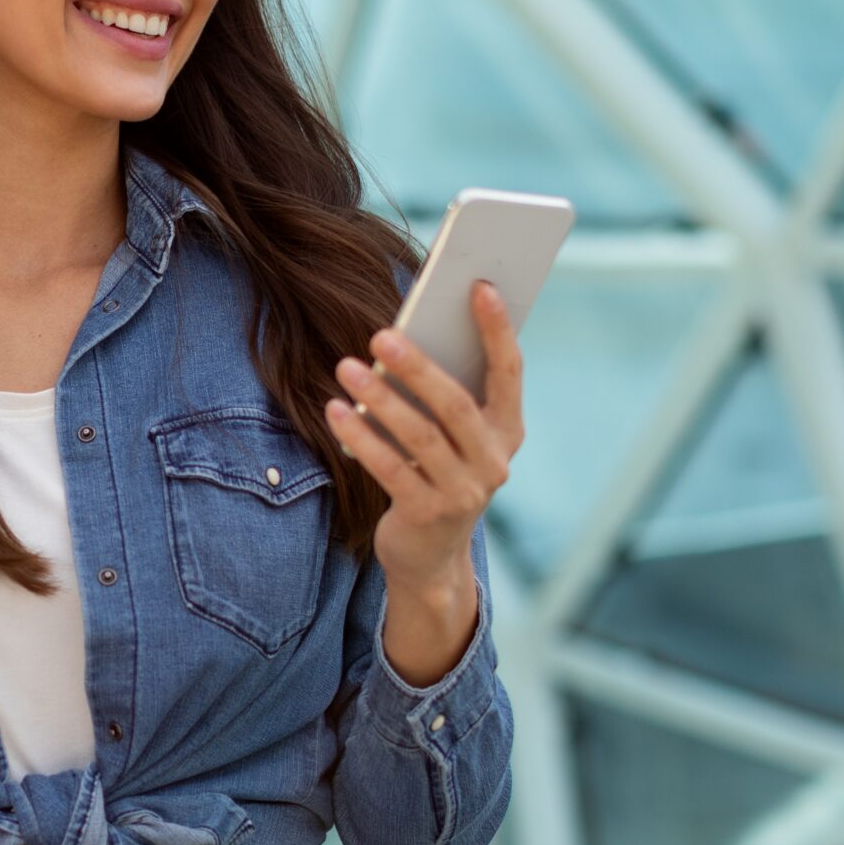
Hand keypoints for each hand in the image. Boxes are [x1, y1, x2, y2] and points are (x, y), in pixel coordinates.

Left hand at [324, 278, 524, 597]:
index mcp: (507, 431)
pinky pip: (390, 467)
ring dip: (380, 398)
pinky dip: (360, 436)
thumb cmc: (436, 474)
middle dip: (418, 367)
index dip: (497, 330)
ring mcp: (464, 492)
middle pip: (456, 405)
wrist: (431, 556)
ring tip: (346, 367)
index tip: (480, 287)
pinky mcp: (428, 514)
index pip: (509, 372)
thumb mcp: (451, 438)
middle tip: (381, 335)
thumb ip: (443, 395)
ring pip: (420, 436)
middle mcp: (494, 461)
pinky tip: (334, 410)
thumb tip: (407, 334)